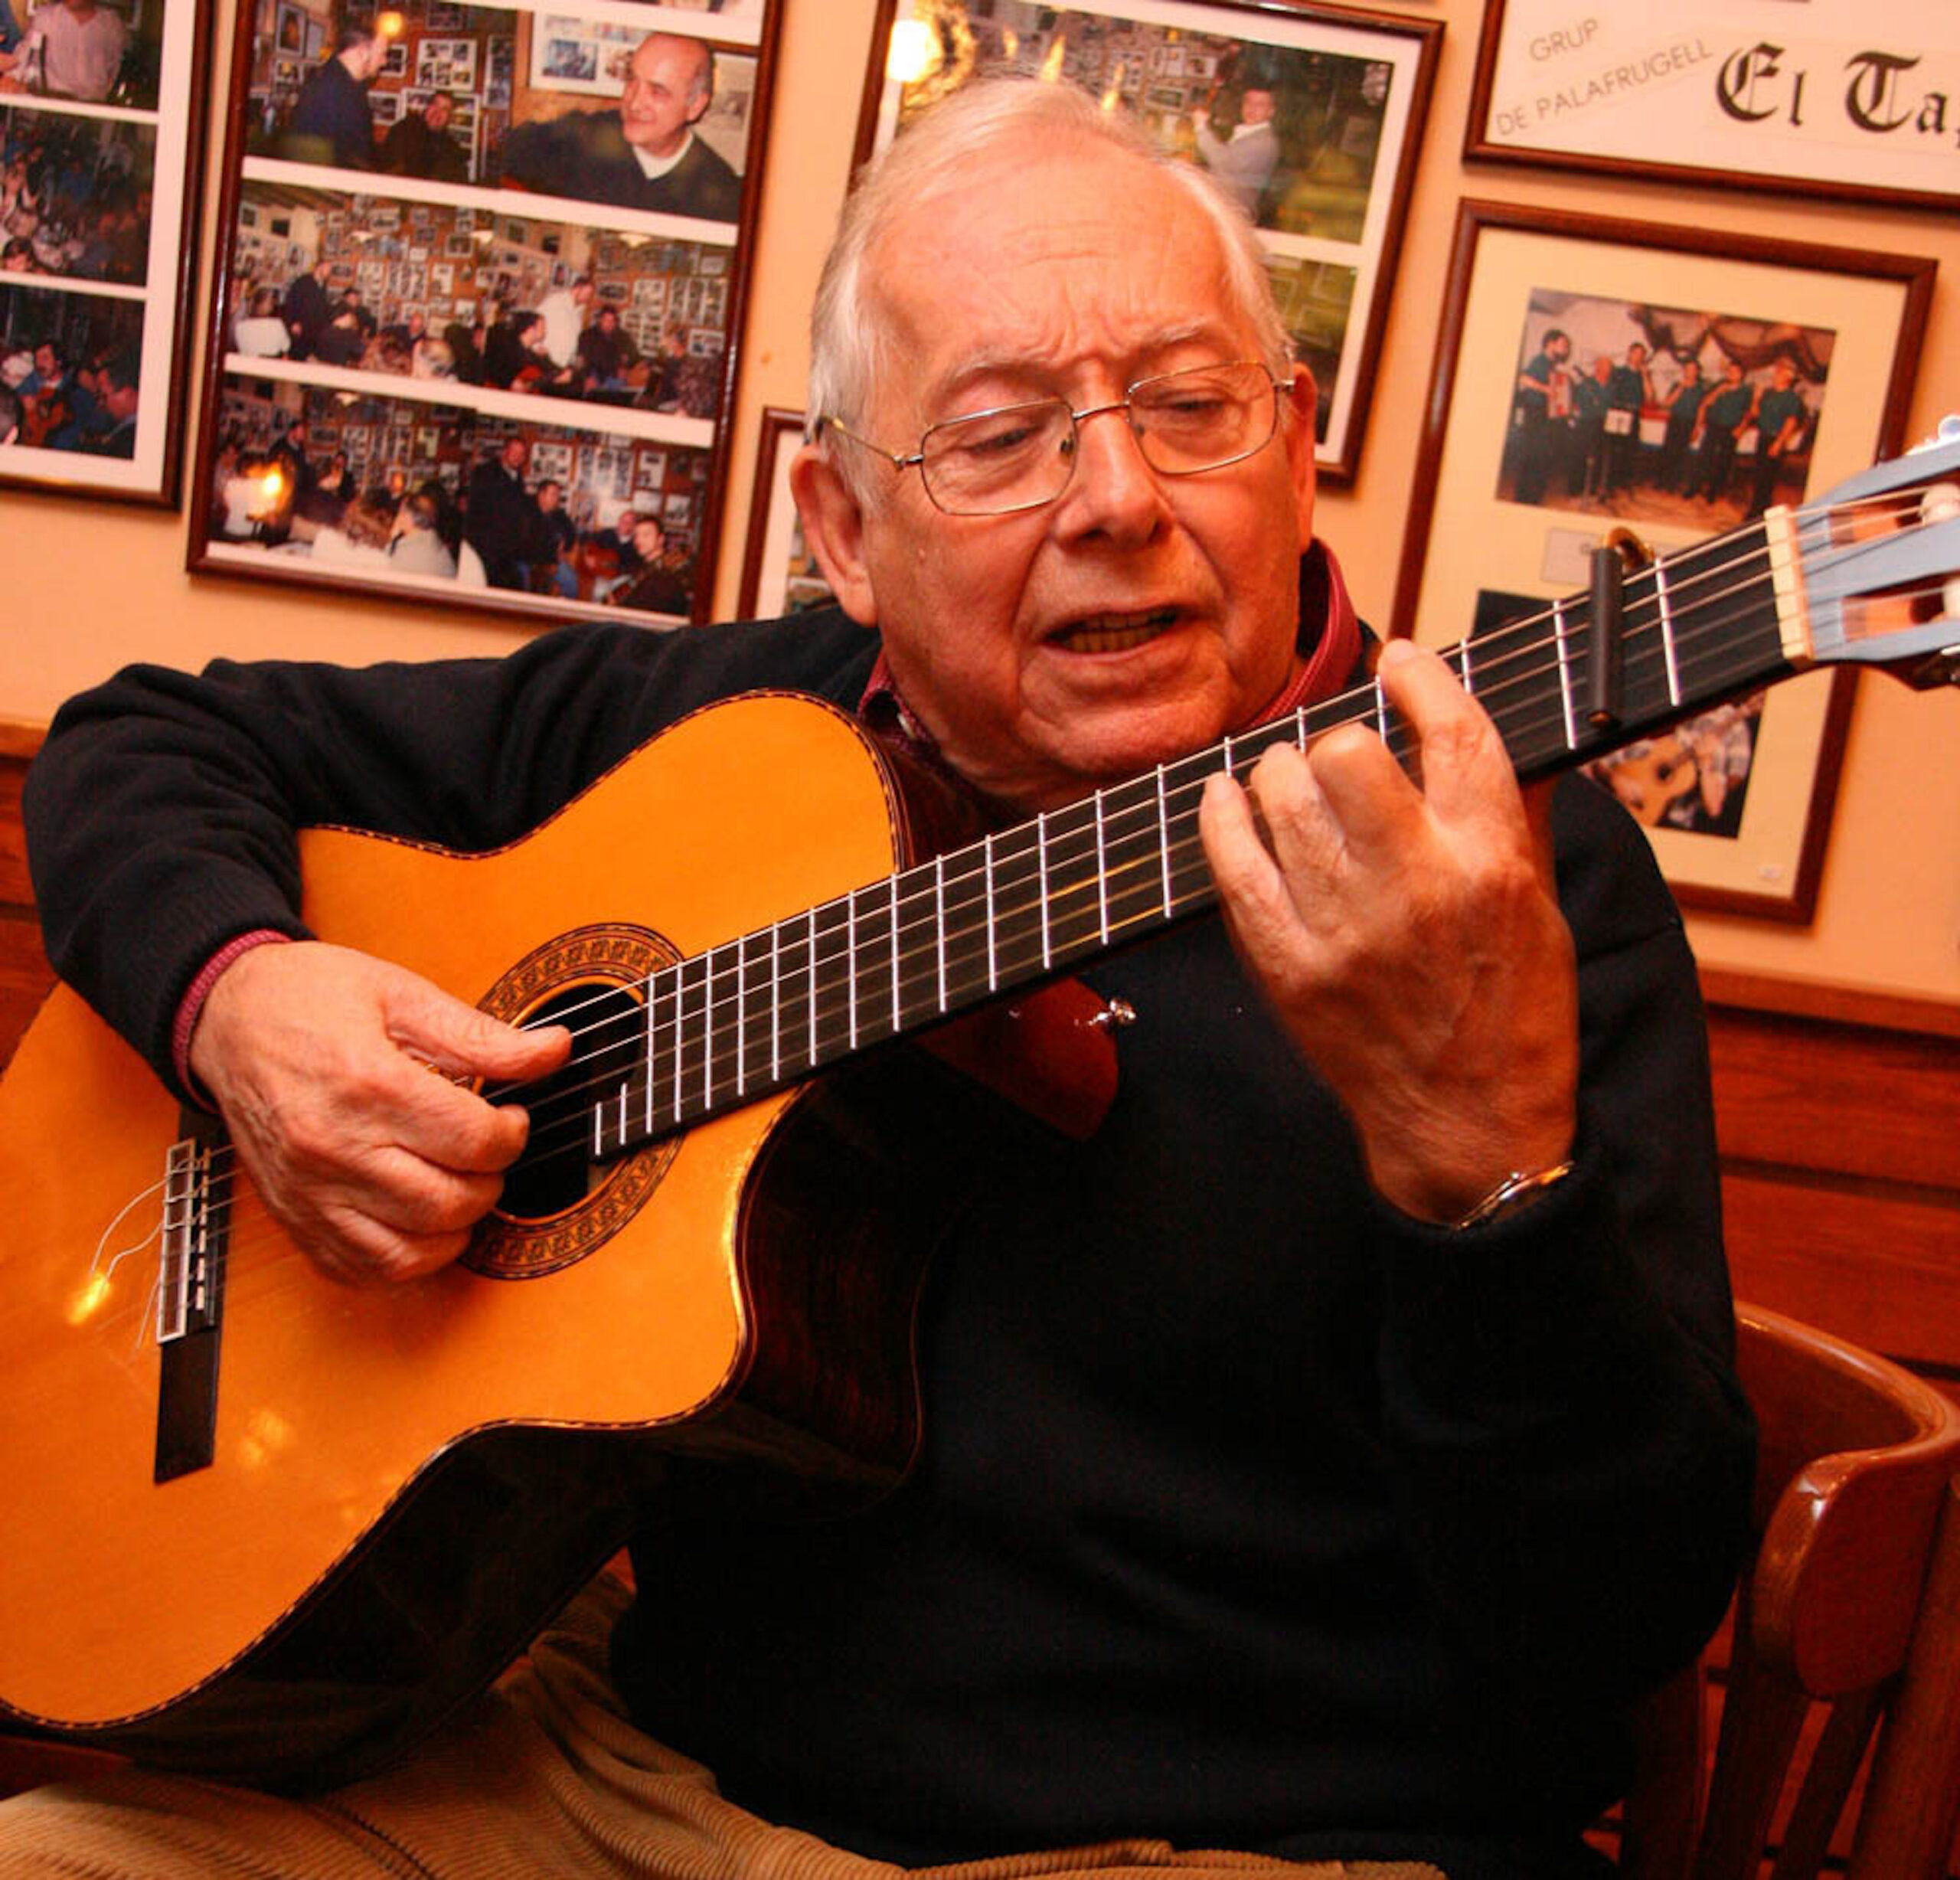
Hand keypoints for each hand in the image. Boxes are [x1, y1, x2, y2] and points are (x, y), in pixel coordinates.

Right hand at [189, 940, 570, 1283]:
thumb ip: (482, 1036)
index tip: (508, 1116)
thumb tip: (554, 1051)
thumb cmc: (312, 998)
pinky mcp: (293, 1219)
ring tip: (458, 1184)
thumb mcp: (403, 996)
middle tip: (485, 1151)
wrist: (226, 1016)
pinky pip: (362, 1271)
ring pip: (410, 1252)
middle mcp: (334, 1148)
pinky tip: (420, 1220)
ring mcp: (309, 1192)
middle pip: (449, 1202)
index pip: (474, 1141)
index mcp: (368, 1085)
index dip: (512, 1132)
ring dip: (455, 1227)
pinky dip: (405, 1258)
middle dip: (490, 1181)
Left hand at [1198, 638, 1577, 1223]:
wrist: (1468, 1128)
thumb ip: (1513, 811)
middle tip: (1342, 760)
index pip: (1454, 733)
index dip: (1422, 678)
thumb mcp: (1541, 907)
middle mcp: (1417, 889)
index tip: (1402, 662)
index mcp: (1492, 865)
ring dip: (1280, 775)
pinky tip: (1229, 802)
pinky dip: (1223, 817)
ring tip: (1291, 788)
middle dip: (1342, 741)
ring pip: (1281, 796)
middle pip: (1348, 754)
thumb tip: (1484, 722)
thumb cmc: (1512, 1015)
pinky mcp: (1288, 967)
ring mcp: (1344, 931)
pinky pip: (1232, 862)